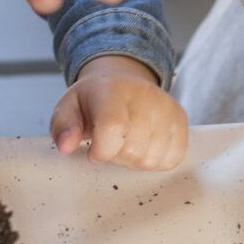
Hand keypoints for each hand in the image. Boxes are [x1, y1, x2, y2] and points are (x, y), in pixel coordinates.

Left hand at [52, 55, 188, 169]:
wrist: (122, 81)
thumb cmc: (94, 100)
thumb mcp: (68, 108)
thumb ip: (62, 127)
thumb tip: (66, 146)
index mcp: (112, 90)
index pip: (113, 128)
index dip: (101, 150)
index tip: (93, 150)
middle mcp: (145, 95)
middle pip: (132, 149)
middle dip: (116, 156)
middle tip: (110, 143)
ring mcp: (167, 106)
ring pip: (152, 159)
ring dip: (135, 161)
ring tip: (127, 143)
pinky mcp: (181, 118)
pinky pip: (172, 159)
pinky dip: (155, 161)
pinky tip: (144, 147)